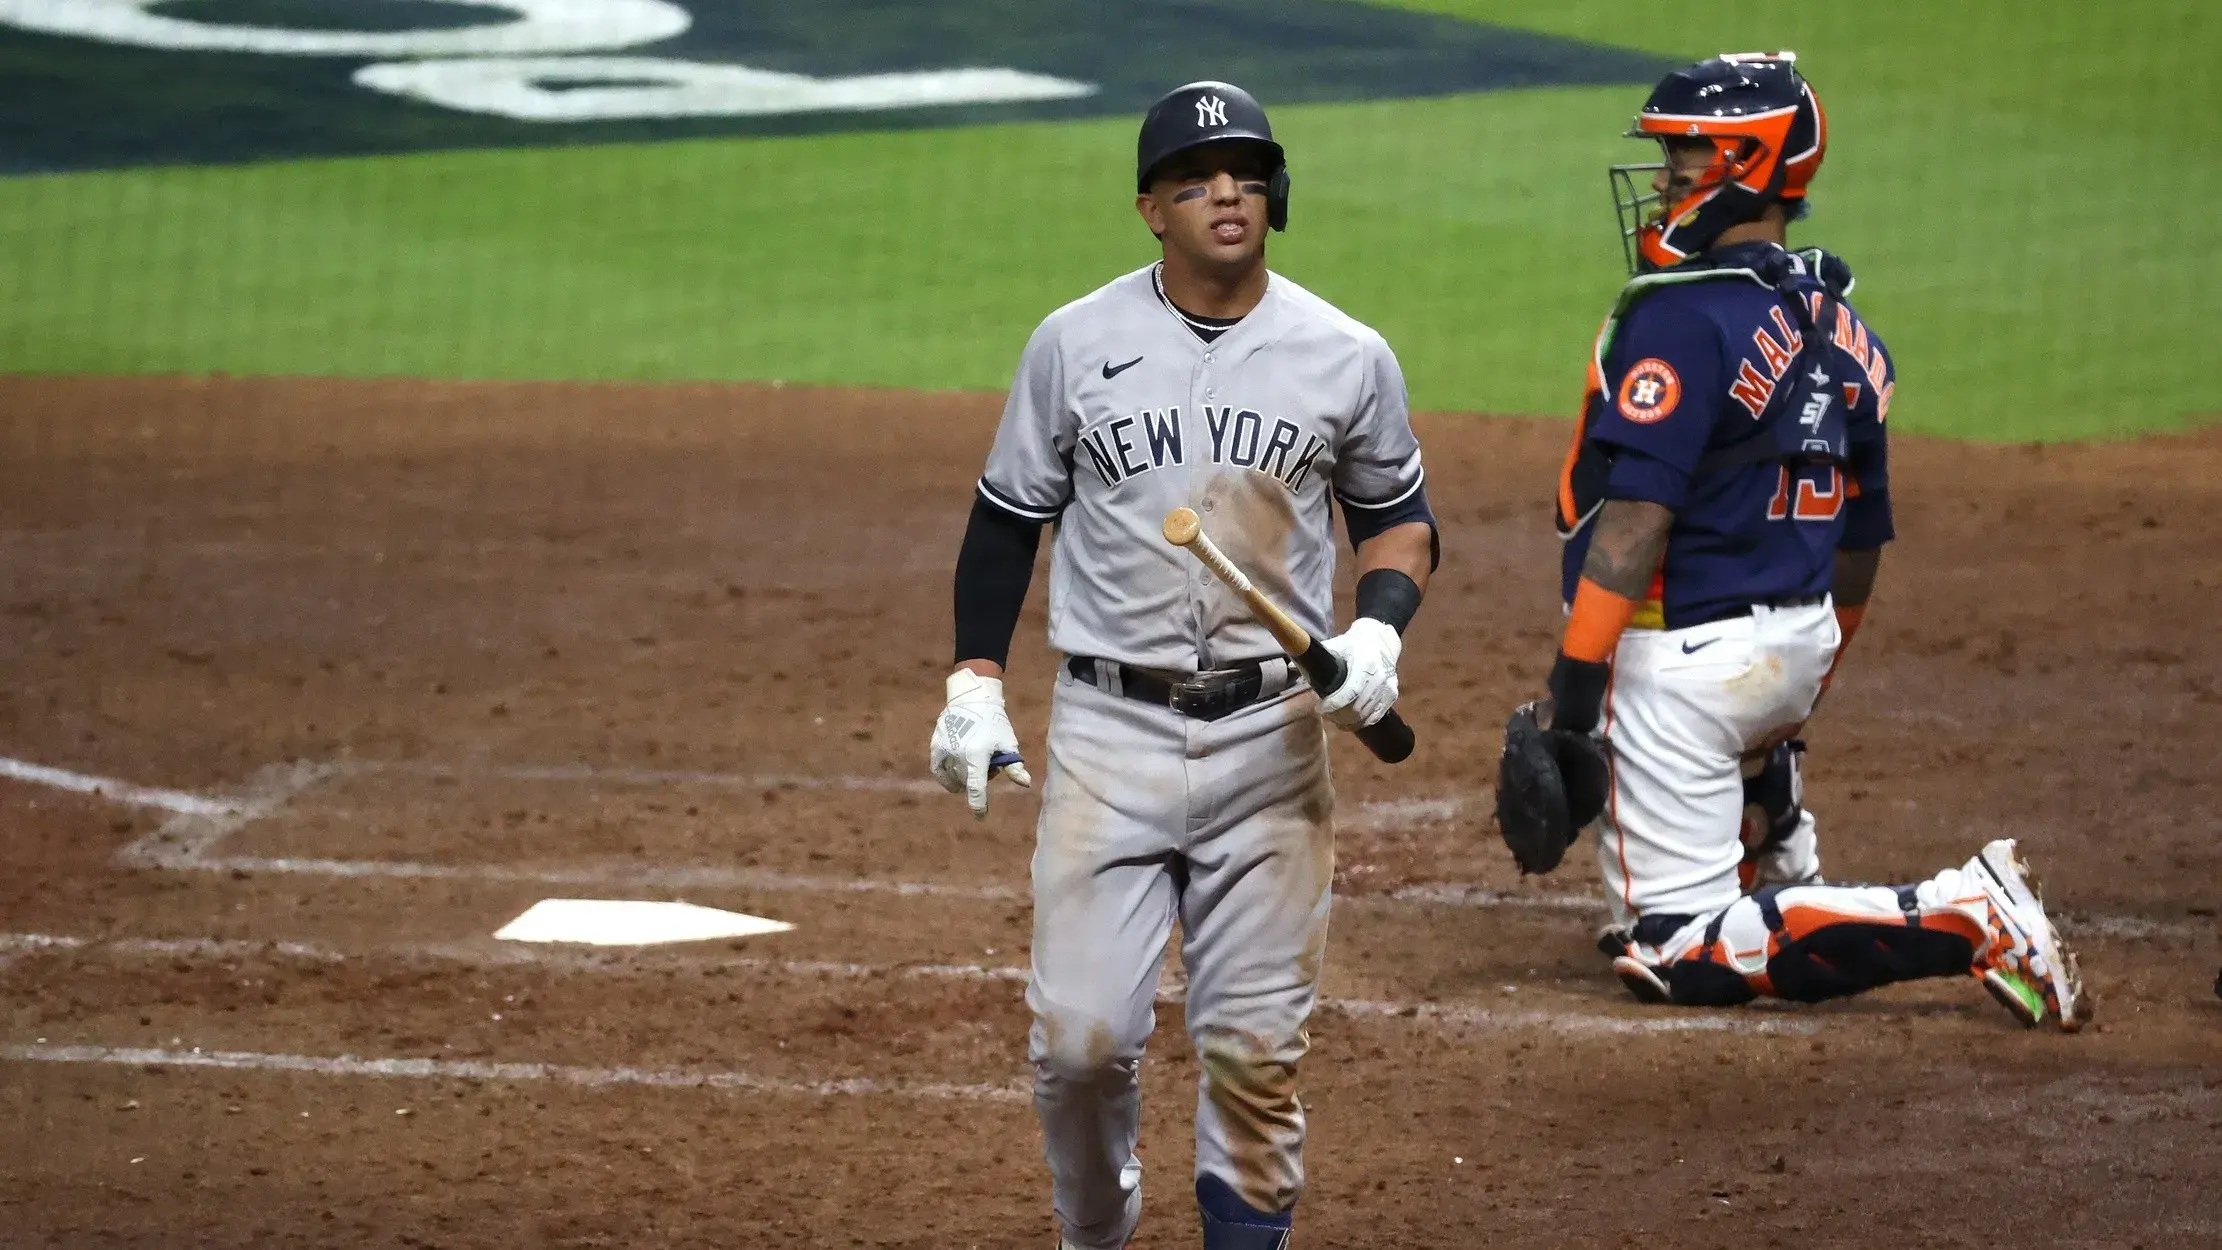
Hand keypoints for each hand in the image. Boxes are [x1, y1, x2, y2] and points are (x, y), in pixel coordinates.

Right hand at [929, 669, 1032, 818]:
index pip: (977, 788)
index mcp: (977, 755)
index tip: (981, 816)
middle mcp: (958, 755)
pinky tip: (954, 779)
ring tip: (975, 762)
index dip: (979, 804)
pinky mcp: (936, 746)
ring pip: (954, 776)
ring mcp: (945, 750)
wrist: (972, 697)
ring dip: (964, 777)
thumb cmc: (995, 721)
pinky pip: (938, 769)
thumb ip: (1014, 766)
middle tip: (990, 767)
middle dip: (978, 780)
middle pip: (967, 782)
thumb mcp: (1007, 742)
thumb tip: (1025, 784)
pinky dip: (946, 777)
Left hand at [1315, 618, 1401, 728]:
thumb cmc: (1351, 644)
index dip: (1333, 705)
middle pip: (1357, 708)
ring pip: (1366, 716)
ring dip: (1348, 721)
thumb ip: (1315, 657)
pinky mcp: (1391, 695)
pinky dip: (1361, 723)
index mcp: (1364, 662)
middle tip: (1325, 714)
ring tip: (1334, 718)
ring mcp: (1388, 687)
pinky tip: (1349, 721)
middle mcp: (1379, 676)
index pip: (1350, 692)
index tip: (1319, 709)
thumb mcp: (1334, 645)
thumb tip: (1291, 668)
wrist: (1379, 641)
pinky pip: (1376, 716)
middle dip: (1338, 715)